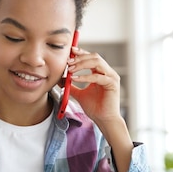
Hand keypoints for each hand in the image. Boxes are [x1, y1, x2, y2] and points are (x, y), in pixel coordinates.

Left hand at [67, 46, 133, 171]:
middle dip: (80, 57)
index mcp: (101, 72)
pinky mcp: (112, 83)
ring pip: (97, 62)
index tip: (70, 52)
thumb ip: (71, 85)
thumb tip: (59, 78)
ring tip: (71, 69)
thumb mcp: (79, 94)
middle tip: (67, 61)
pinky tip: (75, 79)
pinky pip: (97, 76)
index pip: (91, 57)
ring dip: (82, 64)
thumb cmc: (95, 108)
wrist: (103, 120)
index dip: (81, 53)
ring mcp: (111, 77)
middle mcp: (107, 72)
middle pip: (94, 57)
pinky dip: (85, 76)